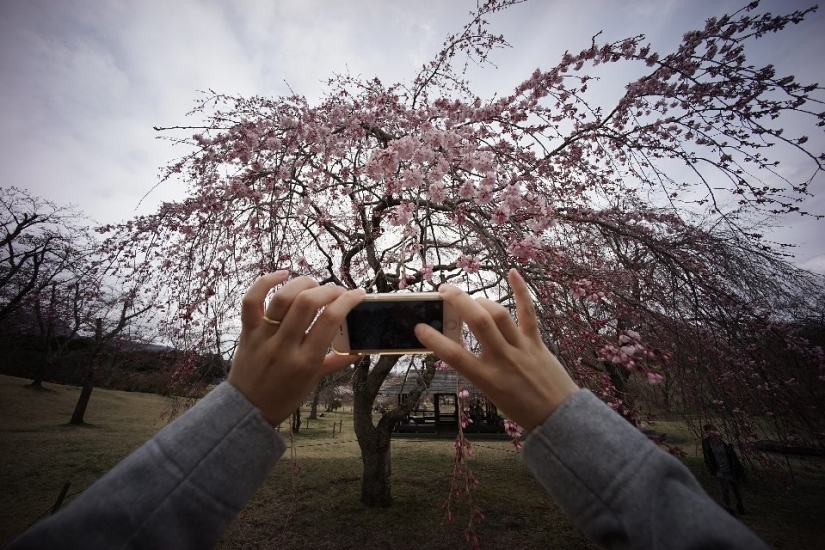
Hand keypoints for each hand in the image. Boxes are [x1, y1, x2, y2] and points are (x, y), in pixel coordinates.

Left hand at [228, 271, 364, 425]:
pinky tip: (282, 274)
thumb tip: (359, 349)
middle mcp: (284, 346)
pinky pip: (252, 300)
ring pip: (283, 298)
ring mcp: (264, 337)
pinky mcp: (248, 331)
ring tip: (314, 284)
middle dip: (328, 289)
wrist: (247, 410)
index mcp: (306, 361)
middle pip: (307, 303)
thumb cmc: (284, 397)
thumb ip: (336, 362)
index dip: (347, 301)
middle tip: (337, 290)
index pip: (330, 320)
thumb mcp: (314, 382)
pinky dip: (266, 281)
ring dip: (303, 283)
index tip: (357, 294)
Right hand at [414, 269, 578, 430]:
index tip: (419, 327)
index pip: (454, 356)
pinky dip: (520, 291)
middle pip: (478, 322)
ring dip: (480, 300)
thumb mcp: (490, 393)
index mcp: (487, 379)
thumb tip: (458, 345)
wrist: (558, 417)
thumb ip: (475, 369)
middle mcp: (504, 360)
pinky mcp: (537, 342)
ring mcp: (522, 348)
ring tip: (470, 299)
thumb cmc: (521, 408)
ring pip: (499, 314)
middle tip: (443, 291)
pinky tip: (512, 272)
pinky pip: (528, 312)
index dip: (434, 339)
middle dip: (459, 301)